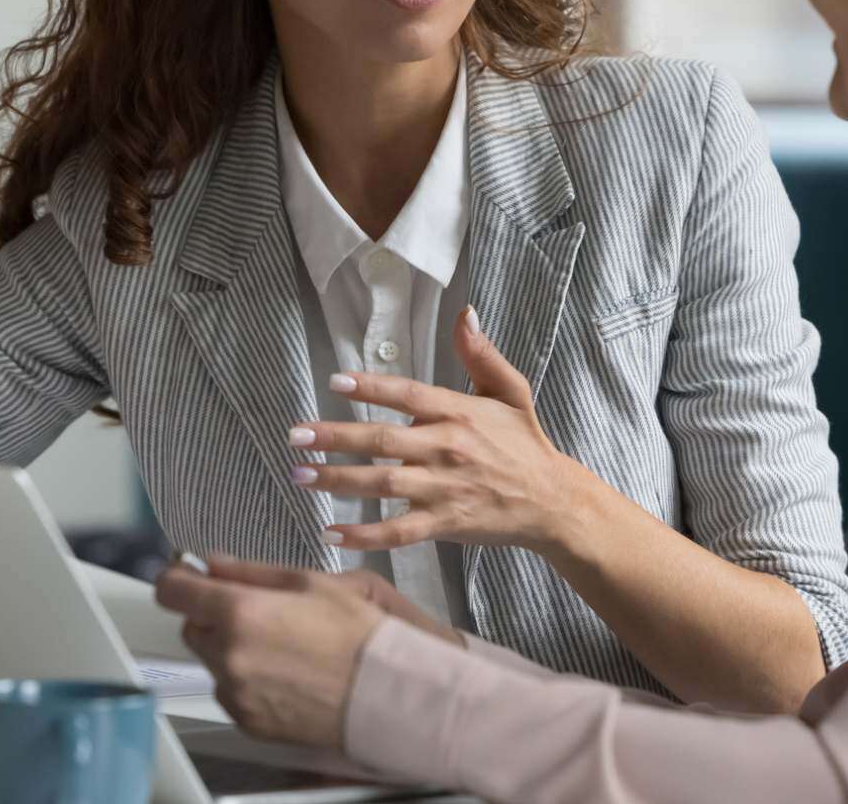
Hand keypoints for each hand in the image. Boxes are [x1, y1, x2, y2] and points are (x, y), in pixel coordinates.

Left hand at [153, 556, 389, 749]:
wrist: (383, 692)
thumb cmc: (356, 634)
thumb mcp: (308, 583)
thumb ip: (250, 572)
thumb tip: (212, 563)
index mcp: (239, 612)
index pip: (172, 591)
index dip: (177, 578)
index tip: (186, 575)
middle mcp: (227, 655)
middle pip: (191, 627)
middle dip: (212, 614)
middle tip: (255, 611)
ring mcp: (235, 692)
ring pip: (212, 660)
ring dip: (230, 649)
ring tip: (280, 646)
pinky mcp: (246, 720)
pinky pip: (231, 692)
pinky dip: (245, 681)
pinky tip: (283, 674)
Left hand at [289, 306, 595, 556]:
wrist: (552, 502)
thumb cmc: (525, 444)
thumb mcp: (511, 392)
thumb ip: (482, 355)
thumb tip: (465, 313)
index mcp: (459, 413)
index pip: (407, 395)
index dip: (370, 388)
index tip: (333, 382)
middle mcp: (447, 449)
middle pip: (382, 441)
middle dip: (335, 437)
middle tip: (295, 435)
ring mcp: (443, 489)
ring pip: (382, 484)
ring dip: (337, 481)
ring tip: (299, 475)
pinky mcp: (444, 523)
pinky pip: (397, 531)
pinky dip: (363, 534)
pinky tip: (330, 532)